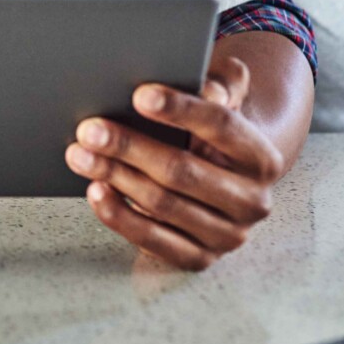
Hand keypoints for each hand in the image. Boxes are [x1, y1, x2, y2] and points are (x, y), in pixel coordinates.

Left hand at [65, 52, 284, 270]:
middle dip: (130, 147)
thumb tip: (208, 89)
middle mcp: (252, 202)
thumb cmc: (211, 136)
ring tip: (81, 155)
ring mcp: (227, 236)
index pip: (222, 127)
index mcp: (262, 158)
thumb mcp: (224, 102)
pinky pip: (152, 240)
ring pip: (162, 204)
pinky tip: (96, 190)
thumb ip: (223, 84)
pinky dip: (119, 215)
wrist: (222, 182)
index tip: (139, 95)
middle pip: (183, 170)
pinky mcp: (199, 259)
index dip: (180, 110)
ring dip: (115, 177)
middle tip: (90, 129)